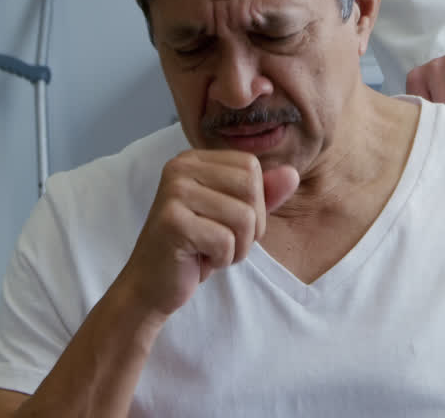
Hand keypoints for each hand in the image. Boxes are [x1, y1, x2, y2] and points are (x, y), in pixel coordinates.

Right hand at [120, 150, 299, 319]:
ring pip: (244, 217)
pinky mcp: (173, 222)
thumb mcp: (235, 217)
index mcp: (194, 159)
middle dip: (250, 226)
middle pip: (251, 189)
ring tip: (211, 250)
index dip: (255, 203)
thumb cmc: (195, 248)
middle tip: (223, 241)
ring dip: (237, 246)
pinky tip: (199, 259)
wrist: (152, 285)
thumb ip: (264, 194)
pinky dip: (222, 259)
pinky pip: (226, 241)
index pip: (251, 167)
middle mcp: (180, 167)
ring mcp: (174, 193)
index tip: (229, 222)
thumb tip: (292, 174)